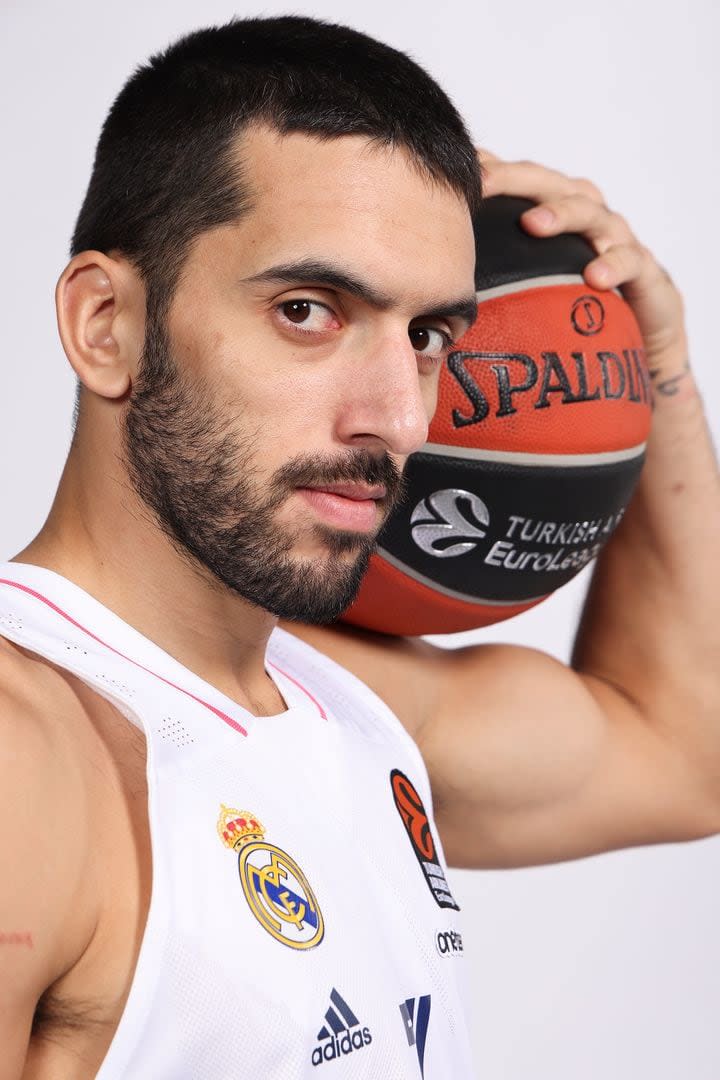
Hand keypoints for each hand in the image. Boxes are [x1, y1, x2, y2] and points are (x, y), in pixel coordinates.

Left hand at [479, 151, 689, 392]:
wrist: (640, 334)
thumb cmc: (575, 301)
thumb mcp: (528, 284)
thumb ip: (493, 267)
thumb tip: (435, 271)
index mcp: (555, 210)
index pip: (520, 181)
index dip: (491, 170)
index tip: (458, 169)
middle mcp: (586, 214)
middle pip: (551, 184)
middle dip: (516, 180)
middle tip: (485, 182)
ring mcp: (617, 238)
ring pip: (591, 213)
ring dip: (562, 214)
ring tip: (534, 225)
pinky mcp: (646, 270)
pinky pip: (633, 261)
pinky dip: (614, 264)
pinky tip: (596, 276)